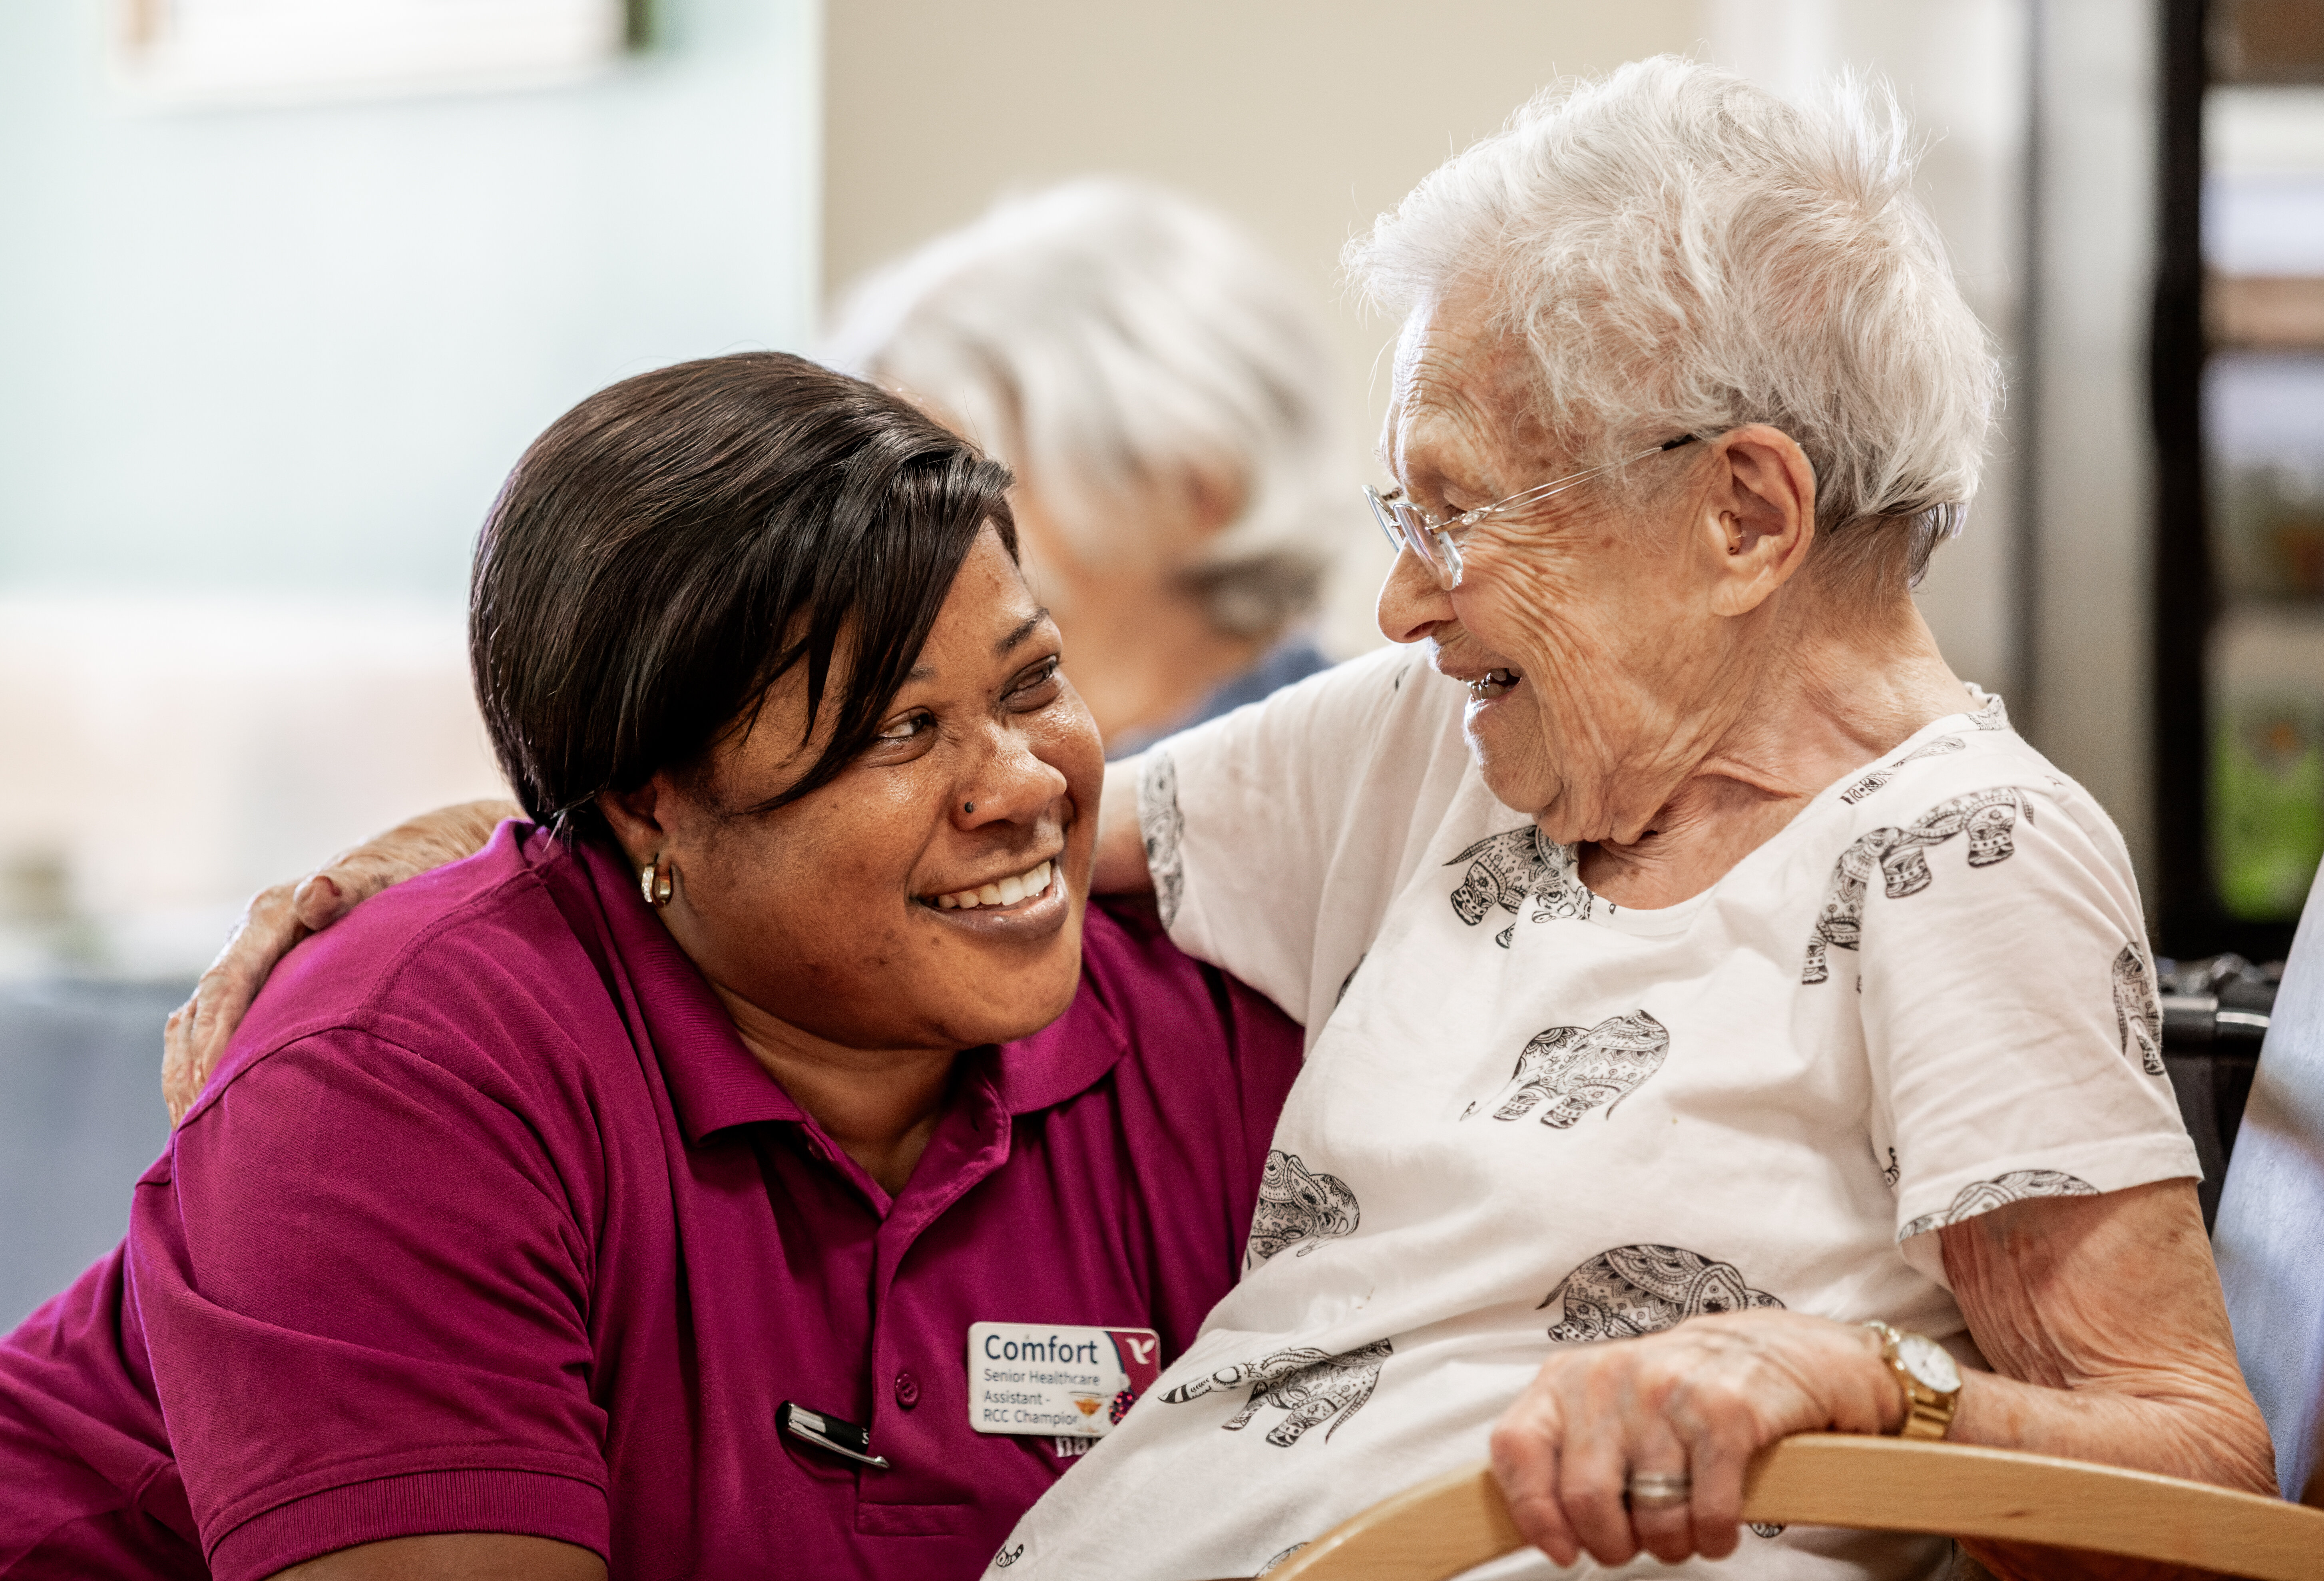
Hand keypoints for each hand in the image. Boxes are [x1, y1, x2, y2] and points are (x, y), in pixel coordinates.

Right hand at [161, 799, 519, 1122]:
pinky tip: (211, 1115)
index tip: (205, 1089)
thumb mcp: (384, 877)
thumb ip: (352, 886)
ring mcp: (253, 965)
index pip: (225, 984)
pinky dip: (206, 1068)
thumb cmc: (404, 876)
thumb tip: (315, 893)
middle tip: (186, 1132)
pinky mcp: (263, 986)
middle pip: (199, 1012)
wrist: (412, 862)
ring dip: (188, 1076)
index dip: (212, 1038)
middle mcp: (251, 942)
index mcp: (271, 917)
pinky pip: (219, 1030)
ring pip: (197, 1024)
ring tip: (187, 1138)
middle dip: (188, 1070)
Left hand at [1488, 1310, 1902, 1567]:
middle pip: (1586, 1498)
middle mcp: (1612, 1379)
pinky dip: (1714, 1538)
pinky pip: (1709, 1513)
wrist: (1771, 1351)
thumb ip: (1566, 1451)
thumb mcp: (1605, 1405)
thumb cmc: (1677, 1392)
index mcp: (1568, 1378)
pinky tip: (1717, 1526)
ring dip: (1670, 1544)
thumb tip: (1542, 1526)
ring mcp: (1669, 1394)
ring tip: (1682, 1529)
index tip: (1560, 1548)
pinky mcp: (1727, 1415)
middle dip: (1611, 1543)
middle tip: (1633, 1543)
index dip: (1533, 1511)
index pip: (1517, 1446)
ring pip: (1652, 1516)